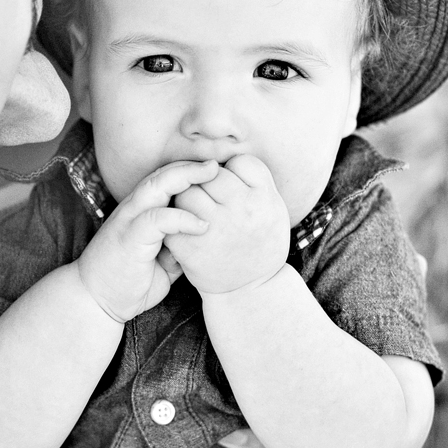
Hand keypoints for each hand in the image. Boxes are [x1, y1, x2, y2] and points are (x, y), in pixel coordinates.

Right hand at [76, 161, 214, 320]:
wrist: (96, 301)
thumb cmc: (128, 281)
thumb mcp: (162, 263)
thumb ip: (179, 248)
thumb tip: (201, 242)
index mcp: (140, 211)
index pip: (165, 179)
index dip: (190, 171)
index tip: (217, 172)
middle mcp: (133, 209)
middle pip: (162, 174)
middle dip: (191, 165)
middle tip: (218, 163)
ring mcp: (129, 221)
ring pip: (157, 186)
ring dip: (187, 177)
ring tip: (214, 176)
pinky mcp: (130, 238)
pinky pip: (158, 219)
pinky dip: (182, 219)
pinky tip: (202, 226)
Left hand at [168, 155, 289, 295]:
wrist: (250, 291)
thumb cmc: (262, 244)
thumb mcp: (274, 209)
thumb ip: (257, 181)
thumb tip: (229, 156)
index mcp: (265, 199)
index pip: (240, 163)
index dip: (234, 172)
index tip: (235, 189)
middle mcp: (242, 211)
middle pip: (210, 175)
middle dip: (207, 183)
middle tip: (213, 201)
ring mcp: (215, 230)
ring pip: (188, 193)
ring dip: (188, 199)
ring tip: (198, 213)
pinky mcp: (192, 248)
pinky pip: (173, 218)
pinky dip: (176, 222)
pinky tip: (186, 230)